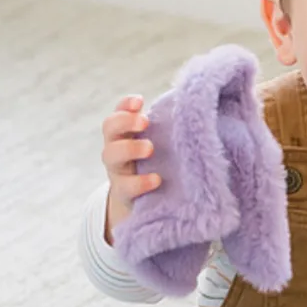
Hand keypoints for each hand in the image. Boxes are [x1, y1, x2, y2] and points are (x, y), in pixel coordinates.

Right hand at [101, 95, 160, 243]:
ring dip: (129, 148)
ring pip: (111, 156)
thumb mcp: (163, 145)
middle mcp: (117, 149)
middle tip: (145, 122)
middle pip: (109, 129)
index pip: (119, 112)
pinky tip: (156, 180)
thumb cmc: (161, 166)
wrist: (150, 205)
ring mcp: (118, 172)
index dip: (125, 105)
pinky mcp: (124, 194)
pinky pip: (126, 188)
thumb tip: (197, 107)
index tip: (140, 101)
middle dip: (125, 122)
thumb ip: (171, 128)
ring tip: (150, 149)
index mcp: (126, 133)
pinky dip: (139, 183)